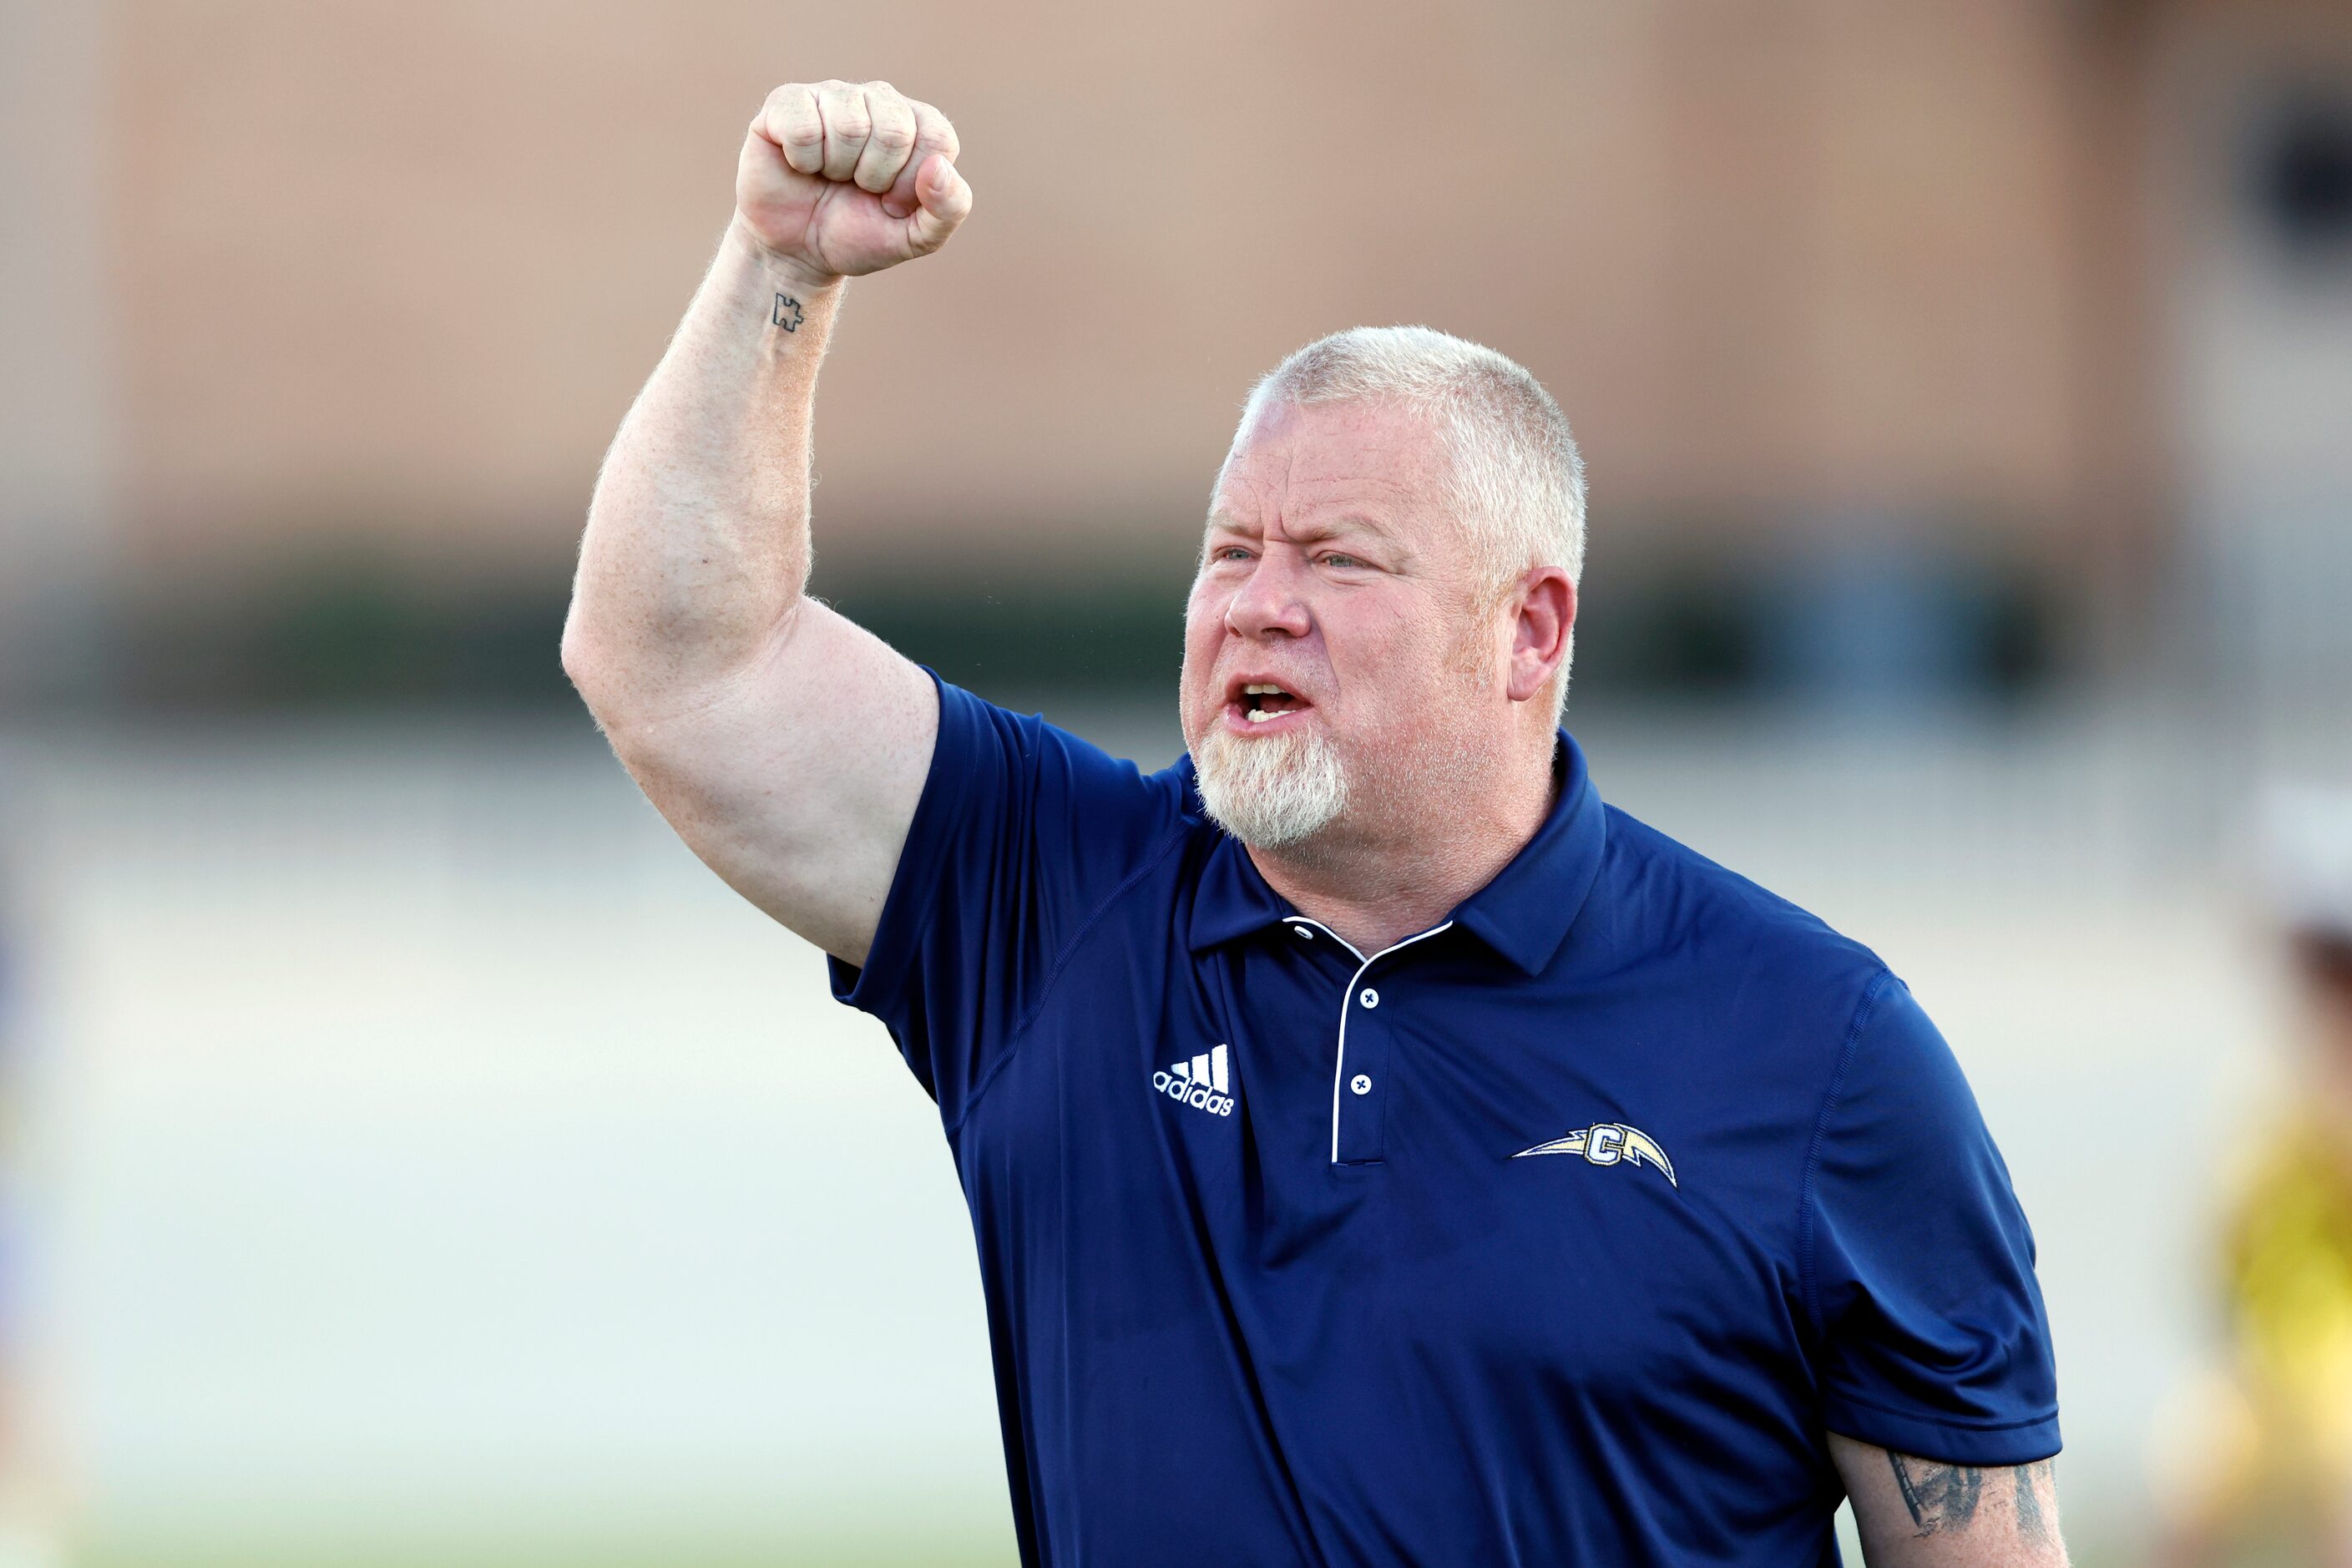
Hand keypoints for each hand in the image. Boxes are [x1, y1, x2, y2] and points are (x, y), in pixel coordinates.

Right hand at [735, 80, 971, 288]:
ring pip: (848, 126)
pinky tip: (800, 164)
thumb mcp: (916, 237)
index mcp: (916, 123)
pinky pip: (803, 126)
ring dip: (836, 169)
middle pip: (894, 130)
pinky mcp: (786, 102)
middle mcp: (877, 99)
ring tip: (829, 176)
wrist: (797, 251)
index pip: (936, 137)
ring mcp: (831, 96)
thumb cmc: (858, 235)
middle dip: (875, 178)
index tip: (892, 200)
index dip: (912, 184)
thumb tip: (938, 167)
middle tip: (857, 188)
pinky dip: (802, 161)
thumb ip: (948, 209)